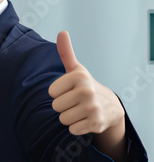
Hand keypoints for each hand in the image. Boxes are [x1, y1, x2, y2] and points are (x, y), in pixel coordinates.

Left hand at [48, 31, 125, 158]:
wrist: (110, 106)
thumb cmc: (85, 86)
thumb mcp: (76, 70)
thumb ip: (66, 53)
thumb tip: (62, 32)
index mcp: (79, 76)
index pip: (51, 92)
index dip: (58, 93)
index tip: (69, 90)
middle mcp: (87, 91)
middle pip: (56, 107)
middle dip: (63, 107)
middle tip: (75, 102)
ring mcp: (92, 108)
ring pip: (62, 119)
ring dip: (69, 117)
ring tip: (80, 111)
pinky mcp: (96, 123)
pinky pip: (72, 129)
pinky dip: (77, 128)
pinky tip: (86, 120)